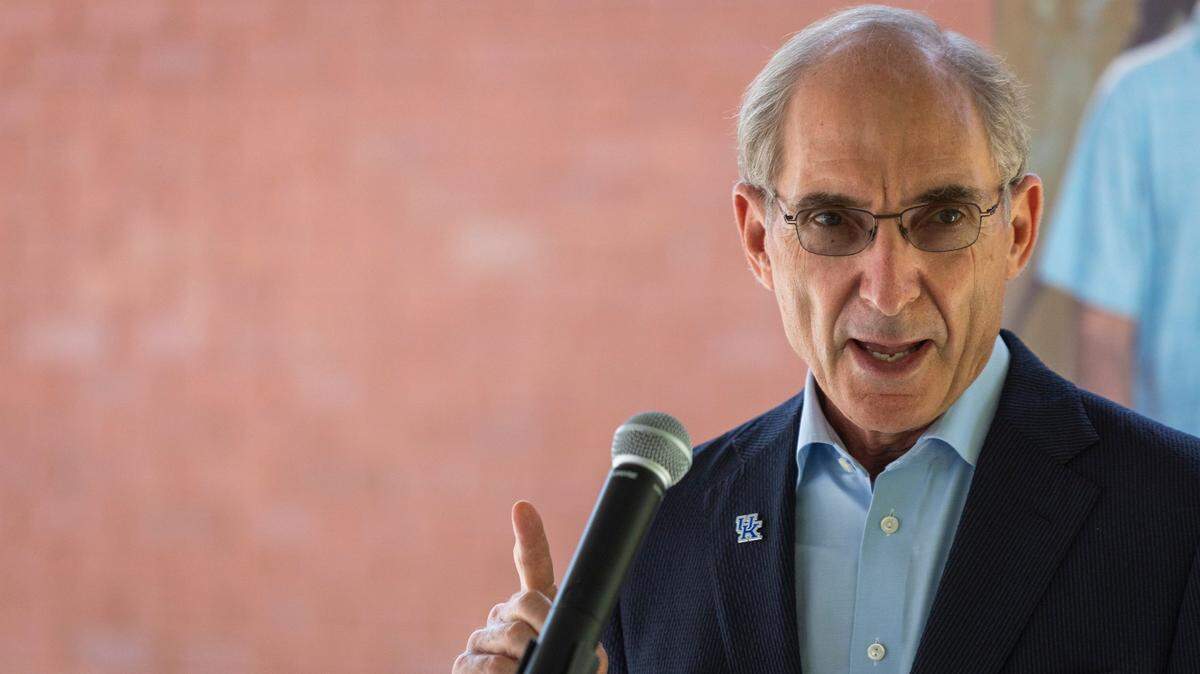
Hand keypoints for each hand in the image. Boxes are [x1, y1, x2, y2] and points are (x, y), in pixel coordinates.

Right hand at [453, 501, 608, 673]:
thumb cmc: (561, 669)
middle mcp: (504, 614)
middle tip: (552, 648)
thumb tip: (556, 630)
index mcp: (534, 604)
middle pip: (525, 603)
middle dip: (546, 627)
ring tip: (533, 668)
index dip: (530, 536)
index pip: (533, 564)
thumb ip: (575, 632)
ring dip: (529, 657)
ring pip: (510, 635)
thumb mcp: (580, 652)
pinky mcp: (465, 664)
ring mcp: (482, 637)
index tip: (522, 509)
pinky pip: (488, 665)